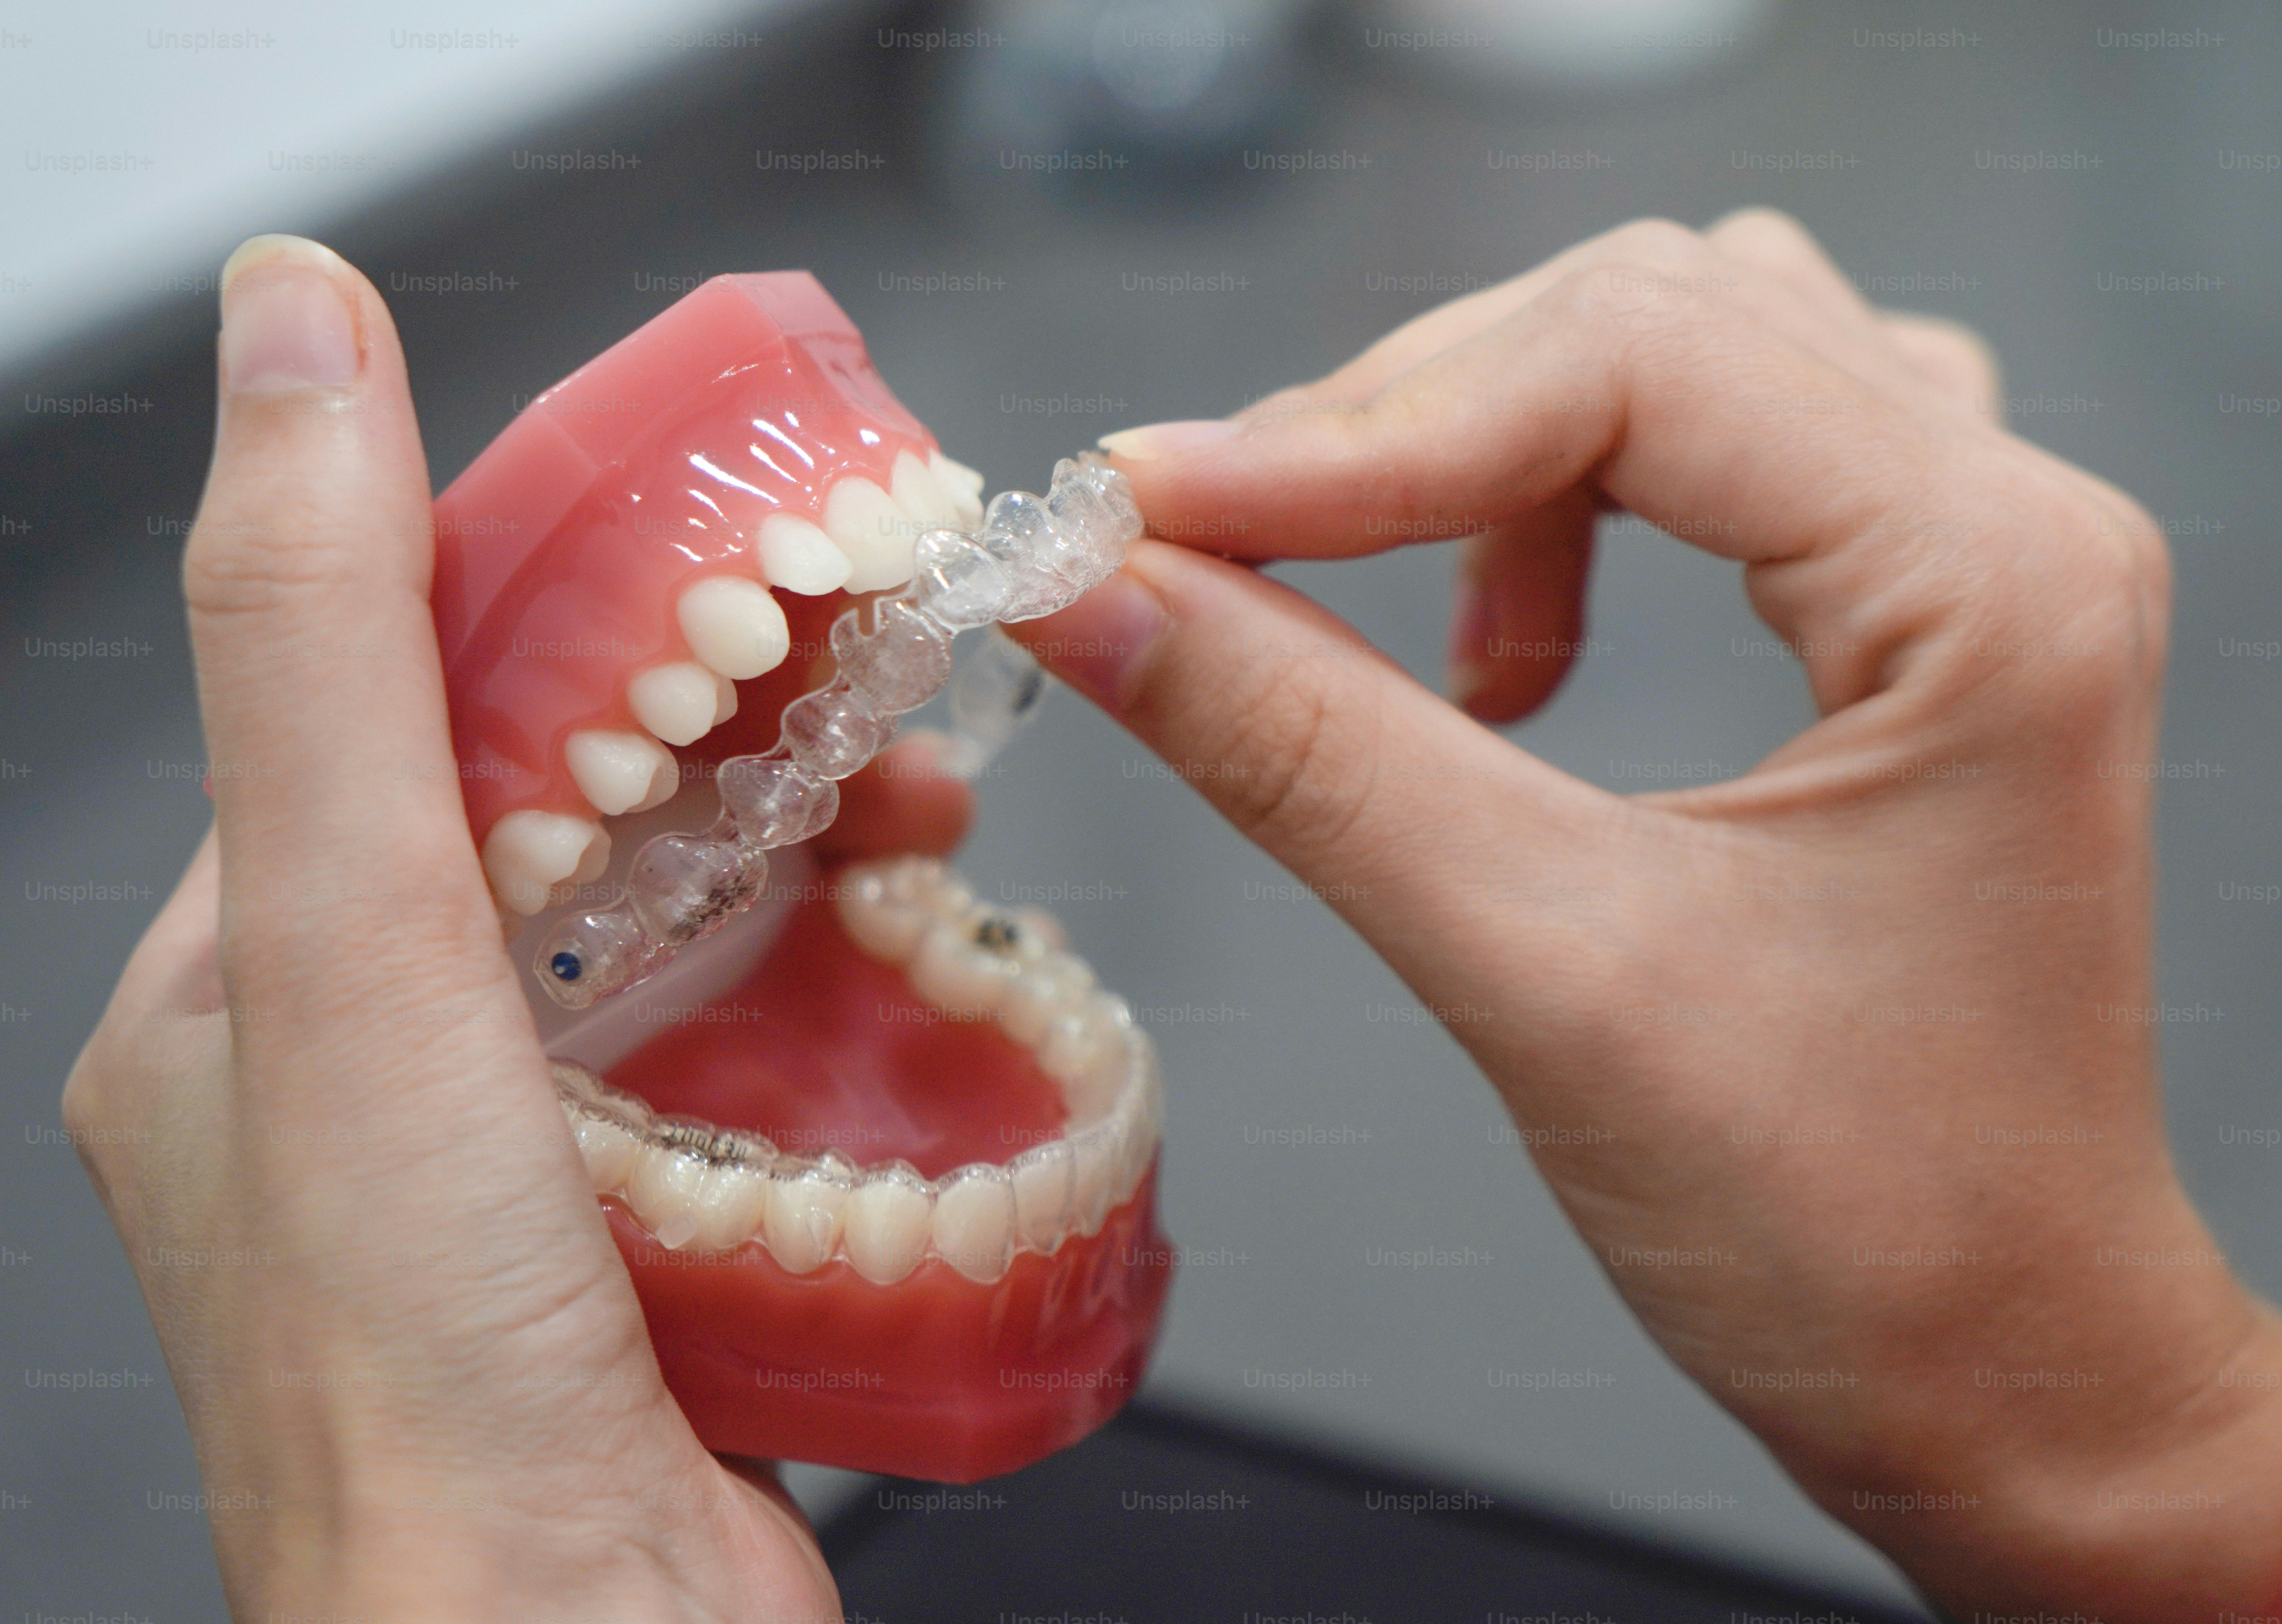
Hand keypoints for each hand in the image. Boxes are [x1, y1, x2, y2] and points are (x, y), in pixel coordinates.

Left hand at [61, 236, 964, 1621]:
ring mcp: (513, 1171)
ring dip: (795, 853)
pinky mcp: (649, 1241)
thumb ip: (321, 645)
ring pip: (663, 932)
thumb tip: (289, 338)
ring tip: (915, 813)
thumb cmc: (428, 1386)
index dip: (545, 588)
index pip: (380, 705)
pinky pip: (743, 1061)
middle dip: (714, 726)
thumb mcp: (347, 944)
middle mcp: (363, 1087)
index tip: (698, 531)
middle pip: (549, 815)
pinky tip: (915, 962)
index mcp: (239, 1005)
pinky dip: (834, 993)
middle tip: (852, 673)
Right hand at [1023, 211, 2281, 1618]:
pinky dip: (1571, 499)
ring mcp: (1973, 561)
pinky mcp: (1915, 615)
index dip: (1357, 427)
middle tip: (1215, 563)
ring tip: (1431, 654)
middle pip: (1645, 319)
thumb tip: (1094, 595)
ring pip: (1678, 356)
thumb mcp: (1541, 972)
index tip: (1150, 509)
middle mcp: (2011, 523)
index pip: (1629, 366)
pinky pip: (1721, 444)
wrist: (2000, 1373)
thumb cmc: (1854, 1228)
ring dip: (1493, 455)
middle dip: (1403, 427)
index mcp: (1991, 584)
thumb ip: (1304, 751)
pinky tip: (1514, 650)